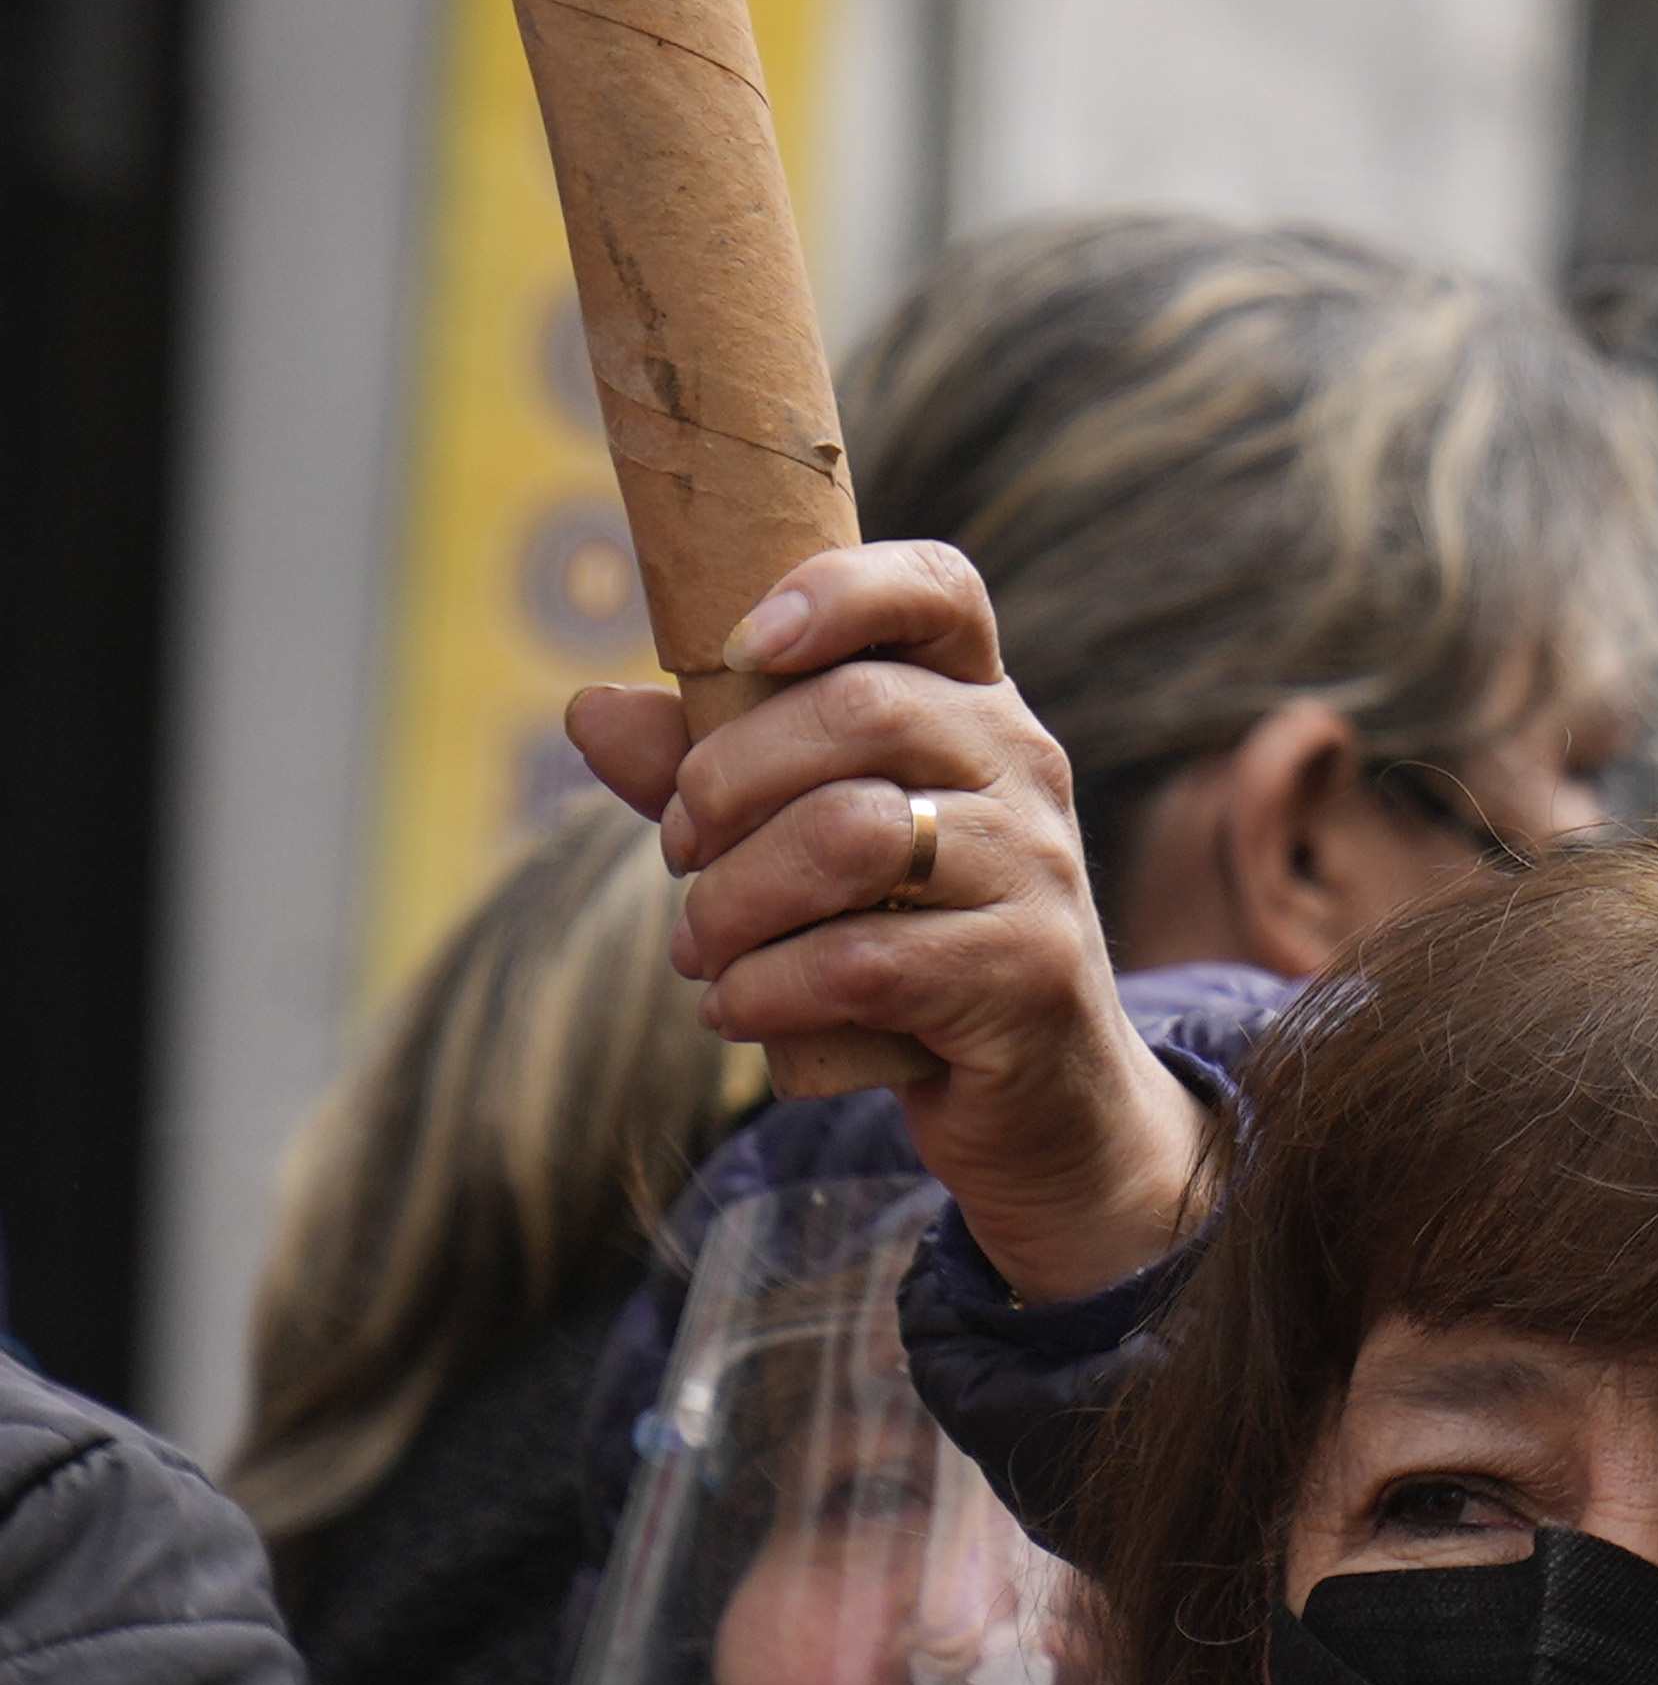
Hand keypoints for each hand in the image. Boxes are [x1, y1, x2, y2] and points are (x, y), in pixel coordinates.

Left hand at [571, 540, 1213, 1300]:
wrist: (1040, 1096)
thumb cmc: (912, 945)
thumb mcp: (810, 846)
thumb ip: (713, 774)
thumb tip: (591, 711)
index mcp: (976, 709)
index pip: (938, 590)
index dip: (839, 589)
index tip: (748, 643)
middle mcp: (1025, 769)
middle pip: (861, 710)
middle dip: (726, 780)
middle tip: (677, 850)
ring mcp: (1039, 870)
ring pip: (850, 837)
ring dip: (732, 899)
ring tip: (700, 949)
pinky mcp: (1028, 973)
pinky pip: (862, 960)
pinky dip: (765, 988)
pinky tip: (735, 1010)